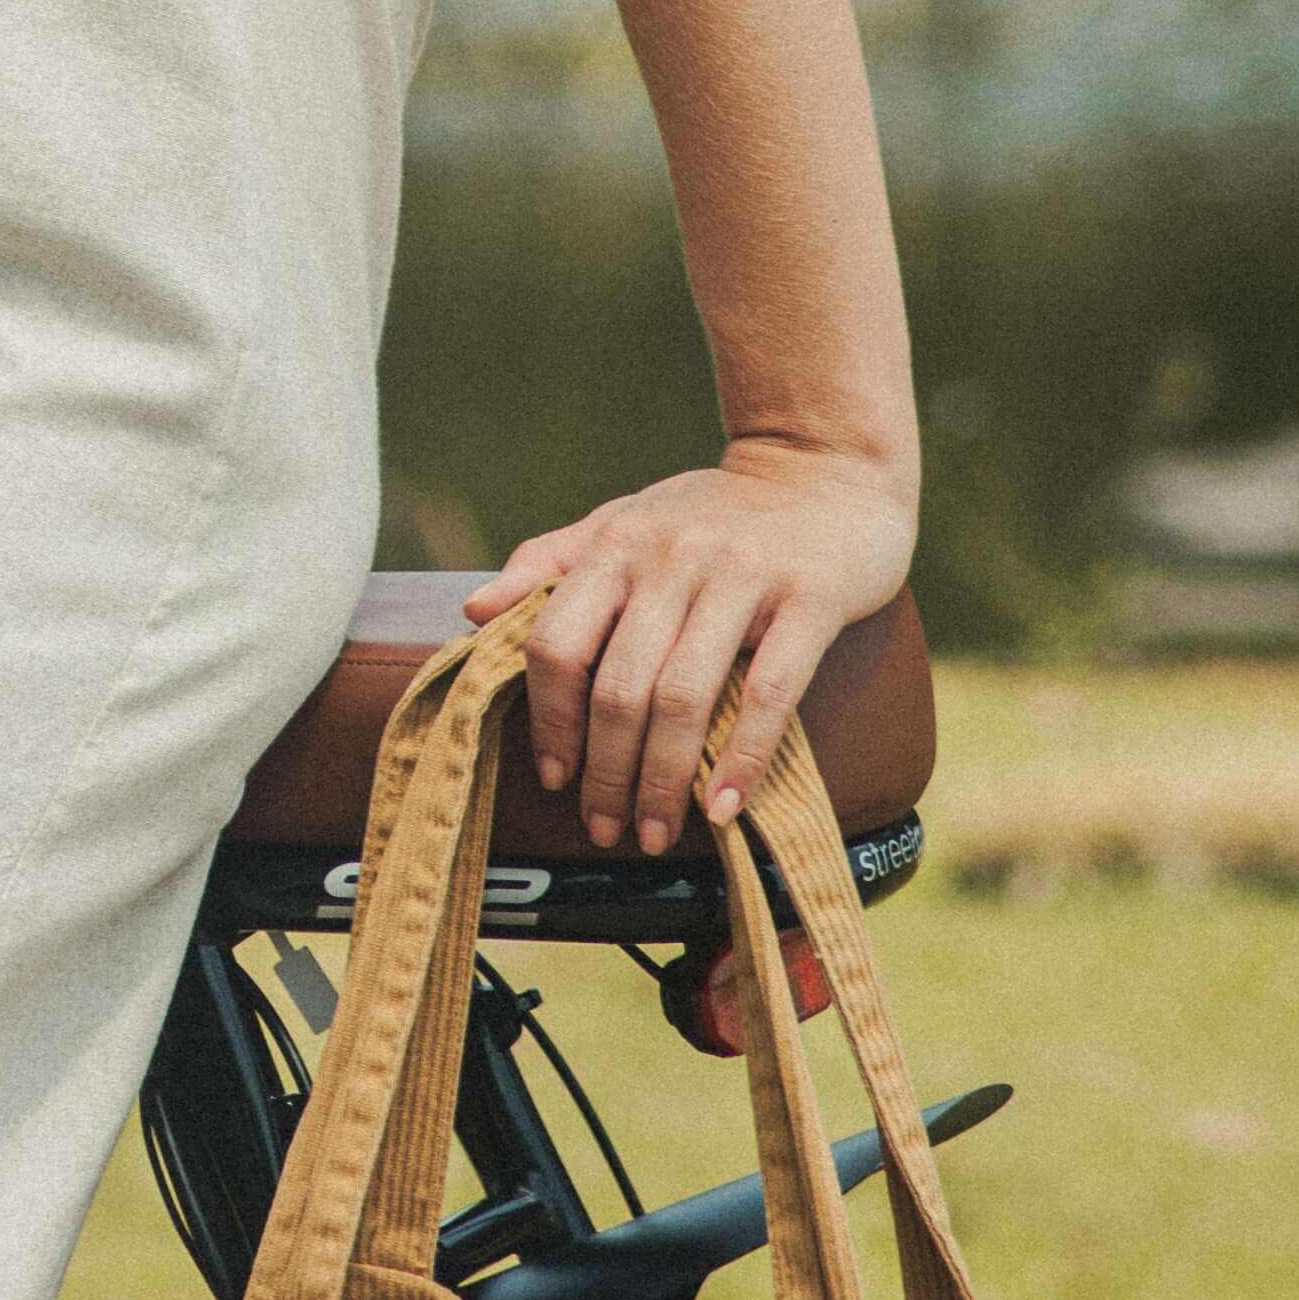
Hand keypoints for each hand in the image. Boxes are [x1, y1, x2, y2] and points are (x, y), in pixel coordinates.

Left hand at [470, 446, 911, 857]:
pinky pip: (768, 692)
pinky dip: (742, 759)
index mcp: (618, 544)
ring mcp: (741, 575)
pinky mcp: (809, 596)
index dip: (549, 720)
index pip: (556, 644)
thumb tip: (472, 609)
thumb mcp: (626, 520)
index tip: (556, 776)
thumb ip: (550, 563)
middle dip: (605, 772)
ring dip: (663, 780)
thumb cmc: (716, 511)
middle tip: (606, 827)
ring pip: (682, 697)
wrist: (825, 467)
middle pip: (617, 686)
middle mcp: (672, 557)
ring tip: (657, 832)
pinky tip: (725, 807)